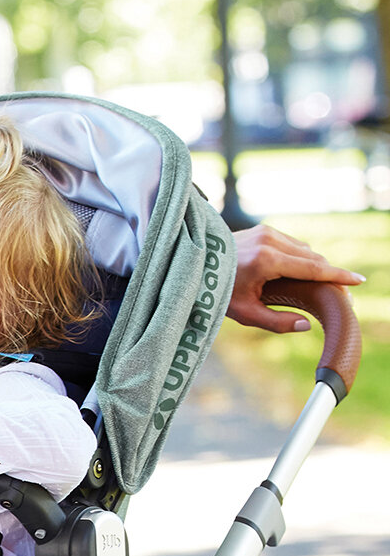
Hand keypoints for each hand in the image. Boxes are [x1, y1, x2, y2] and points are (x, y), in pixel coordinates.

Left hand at [228, 224, 364, 332]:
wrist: (195, 268)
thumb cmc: (217, 294)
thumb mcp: (245, 313)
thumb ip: (276, 322)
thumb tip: (307, 326)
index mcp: (266, 261)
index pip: (313, 268)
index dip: (338, 276)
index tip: (358, 281)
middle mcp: (269, 241)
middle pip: (312, 257)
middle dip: (327, 273)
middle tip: (338, 291)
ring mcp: (266, 232)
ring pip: (303, 249)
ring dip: (313, 265)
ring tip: (319, 284)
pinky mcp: (263, 229)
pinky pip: (291, 244)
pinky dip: (299, 257)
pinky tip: (298, 272)